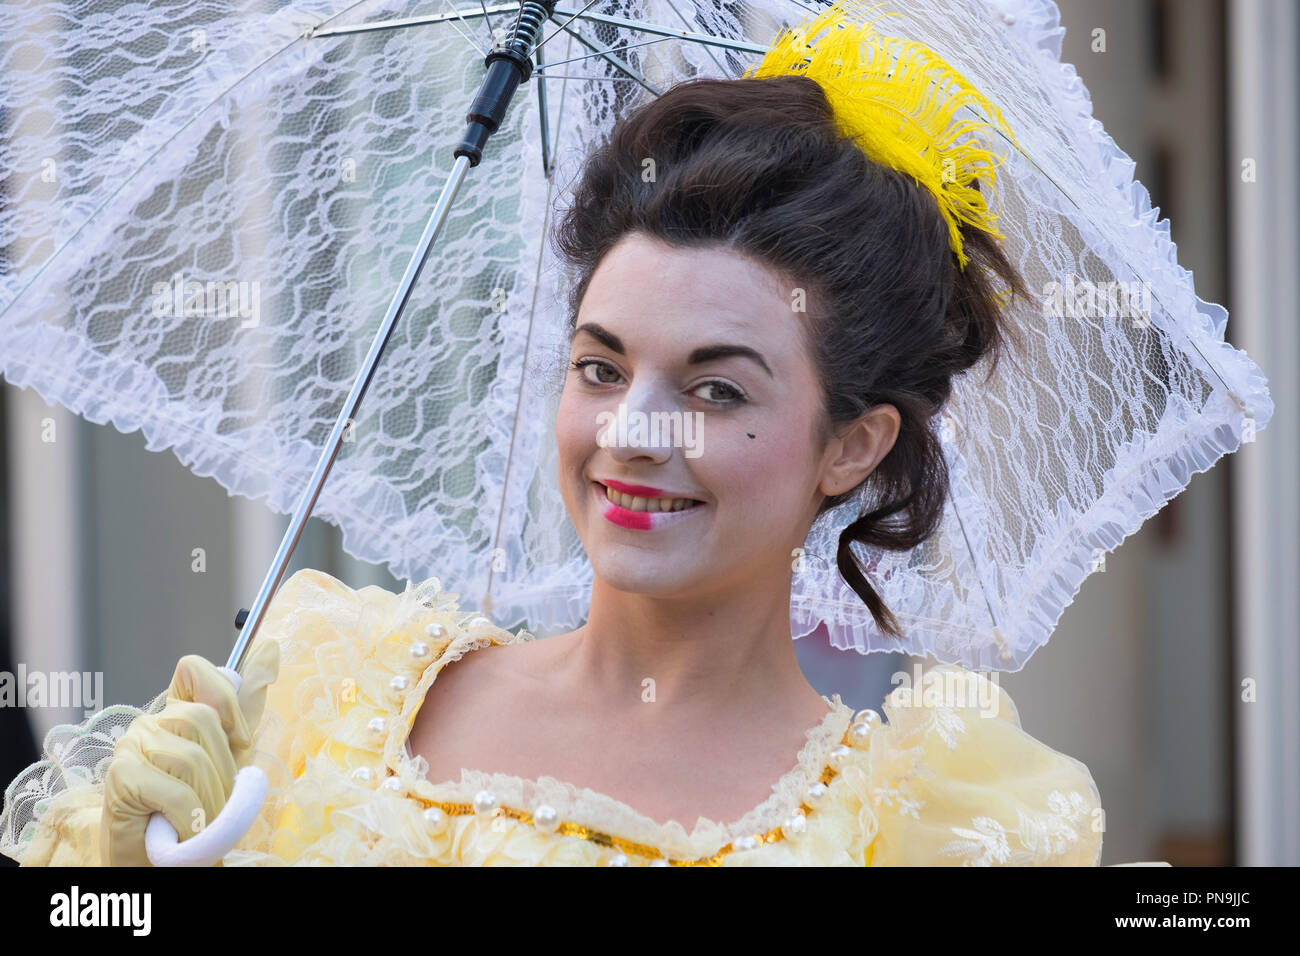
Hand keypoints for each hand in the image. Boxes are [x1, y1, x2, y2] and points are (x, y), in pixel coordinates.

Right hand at [100, 639, 279, 865]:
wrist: (165, 860)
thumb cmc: (197, 809)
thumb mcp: (232, 755)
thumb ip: (247, 705)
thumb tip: (270, 648)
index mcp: (175, 712)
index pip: (195, 670)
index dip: (226, 702)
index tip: (238, 741)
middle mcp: (149, 723)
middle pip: (202, 719)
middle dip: (223, 769)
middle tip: (218, 800)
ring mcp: (131, 747)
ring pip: (192, 758)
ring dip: (209, 801)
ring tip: (201, 821)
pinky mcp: (121, 778)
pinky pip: (175, 791)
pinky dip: (190, 818)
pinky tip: (183, 830)